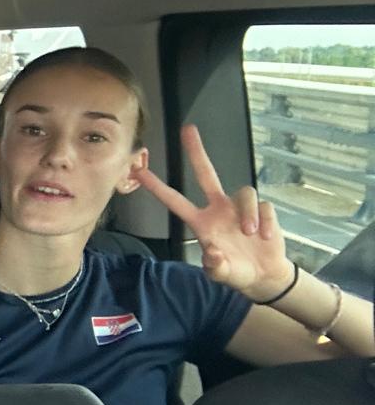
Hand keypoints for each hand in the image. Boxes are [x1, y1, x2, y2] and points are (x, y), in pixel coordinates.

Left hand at [131, 124, 293, 300]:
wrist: (264, 275)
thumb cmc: (236, 271)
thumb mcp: (222, 273)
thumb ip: (215, 267)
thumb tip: (213, 255)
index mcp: (201, 223)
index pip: (175, 201)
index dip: (157, 187)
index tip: (138, 171)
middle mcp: (218, 209)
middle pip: (206, 174)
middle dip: (197, 152)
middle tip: (187, 129)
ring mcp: (240, 208)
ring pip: (244, 193)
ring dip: (248, 213)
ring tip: (251, 234)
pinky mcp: (263, 211)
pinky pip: (264, 207)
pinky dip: (265, 221)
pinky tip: (264, 237)